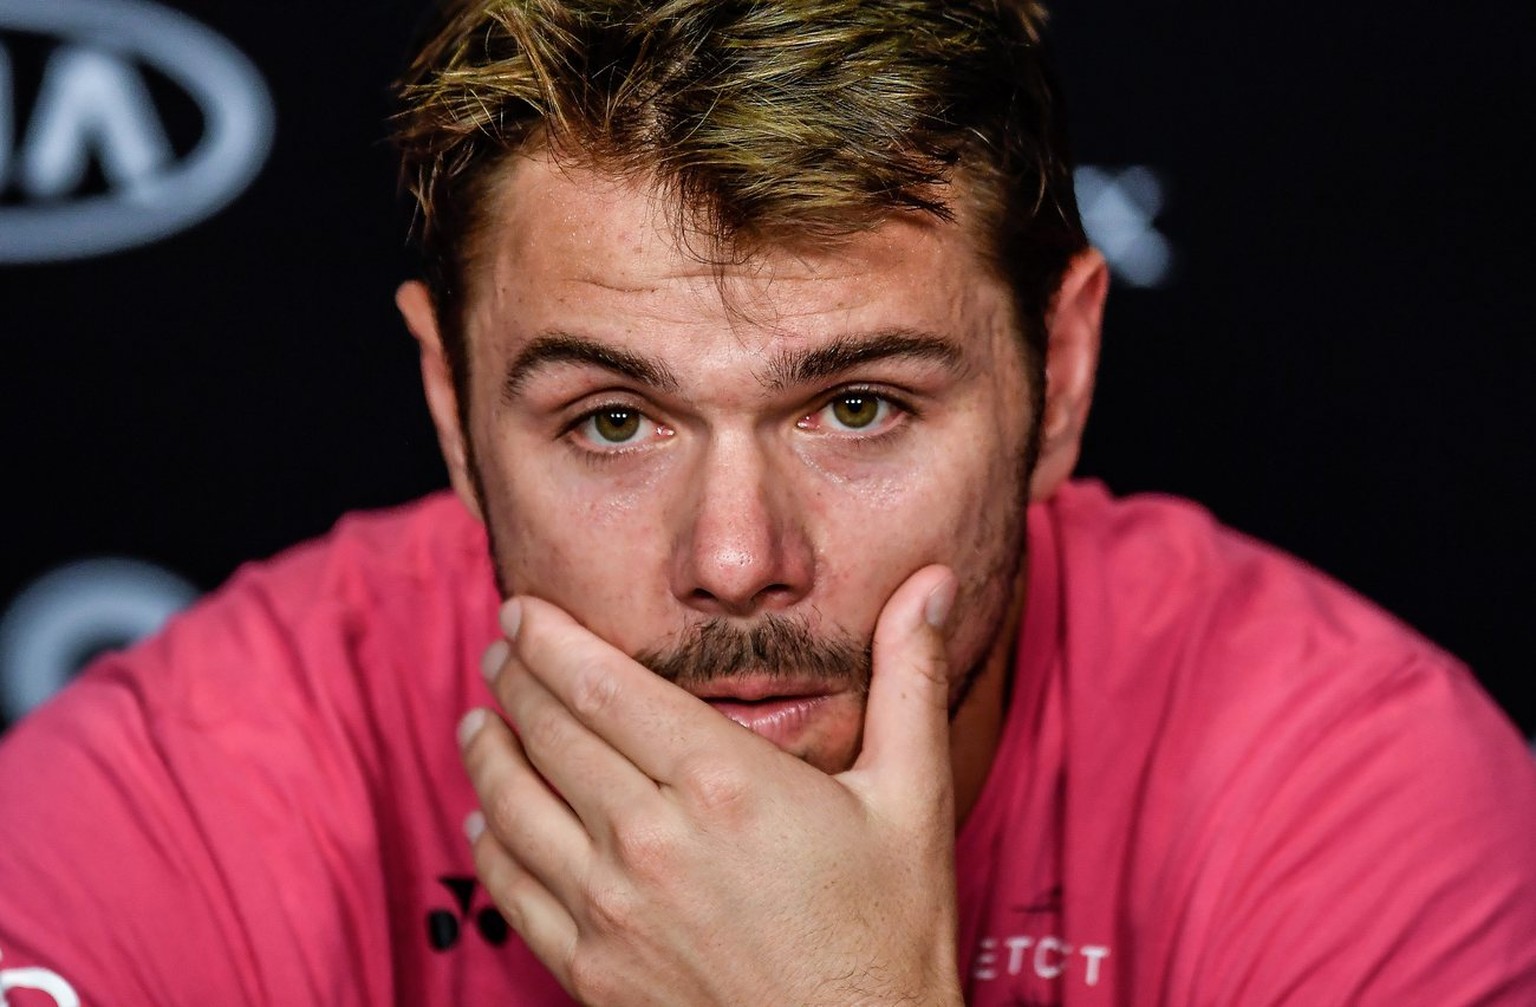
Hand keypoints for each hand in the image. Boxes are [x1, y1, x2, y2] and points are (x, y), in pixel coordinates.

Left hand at [459, 566, 964, 1006]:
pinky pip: (514, 891)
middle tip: (498, 647)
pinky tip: (483, 821)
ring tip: (477, 720)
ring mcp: (613, 911)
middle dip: (515, 679)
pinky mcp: (594, 972)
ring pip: (514, 807)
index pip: (602, 685)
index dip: (549, 638)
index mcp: (723, 782)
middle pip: (551, 733)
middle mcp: (651, 839)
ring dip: (487, 753)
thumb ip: (911, 680)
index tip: (523, 610)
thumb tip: (933, 584)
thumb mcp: (914, 798)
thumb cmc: (891, 937)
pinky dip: (488, 845)